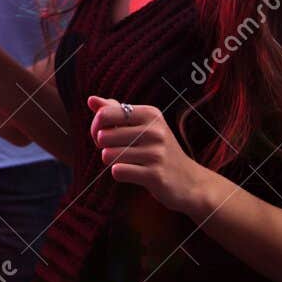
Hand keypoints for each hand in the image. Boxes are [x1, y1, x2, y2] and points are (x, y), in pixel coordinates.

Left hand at [88, 96, 214, 215]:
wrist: (190, 181)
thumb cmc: (158, 150)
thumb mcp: (142, 126)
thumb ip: (115, 112)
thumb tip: (91, 99)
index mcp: (150, 114)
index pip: (104, 114)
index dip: (96, 127)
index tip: (103, 135)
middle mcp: (155, 130)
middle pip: (102, 136)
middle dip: (103, 147)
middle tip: (119, 151)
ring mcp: (156, 153)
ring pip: (108, 155)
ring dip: (112, 161)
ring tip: (128, 162)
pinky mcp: (155, 174)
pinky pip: (118, 171)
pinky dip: (120, 173)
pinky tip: (134, 173)